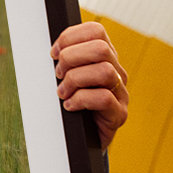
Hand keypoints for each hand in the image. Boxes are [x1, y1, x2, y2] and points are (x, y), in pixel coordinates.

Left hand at [51, 22, 128, 149]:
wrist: (81, 141)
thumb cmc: (72, 106)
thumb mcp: (66, 78)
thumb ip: (64, 62)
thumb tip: (51, 51)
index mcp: (104, 58)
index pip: (96, 31)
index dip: (70, 37)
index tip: (53, 53)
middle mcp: (117, 72)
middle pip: (101, 48)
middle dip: (71, 58)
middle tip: (58, 75)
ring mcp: (121, 93)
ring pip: (104, 71)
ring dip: (75, 80)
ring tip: (62, 93)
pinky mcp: (119, 114)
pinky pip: (104, 98)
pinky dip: (80, 100)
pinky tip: (69, 106)